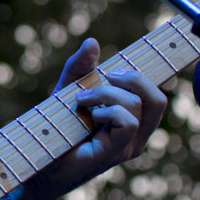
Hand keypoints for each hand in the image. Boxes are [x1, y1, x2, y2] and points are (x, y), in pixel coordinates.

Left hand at [18, 38, 167, 199]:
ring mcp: (128, 146)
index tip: (163, 42)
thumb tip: (92, 42)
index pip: (155, 93)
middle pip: (157, 97)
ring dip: (106, 92)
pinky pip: (127, 121)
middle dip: (132, 77)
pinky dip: (107, 109)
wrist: (36, 158)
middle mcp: (136, 134)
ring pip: (139, 105)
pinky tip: (87, 113)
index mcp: (131, 118)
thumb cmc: (54, 127)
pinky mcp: (116, 153)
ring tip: (81, 99)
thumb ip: (80, 67)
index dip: (162, 69)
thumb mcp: (67, 88)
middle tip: (104, 77)